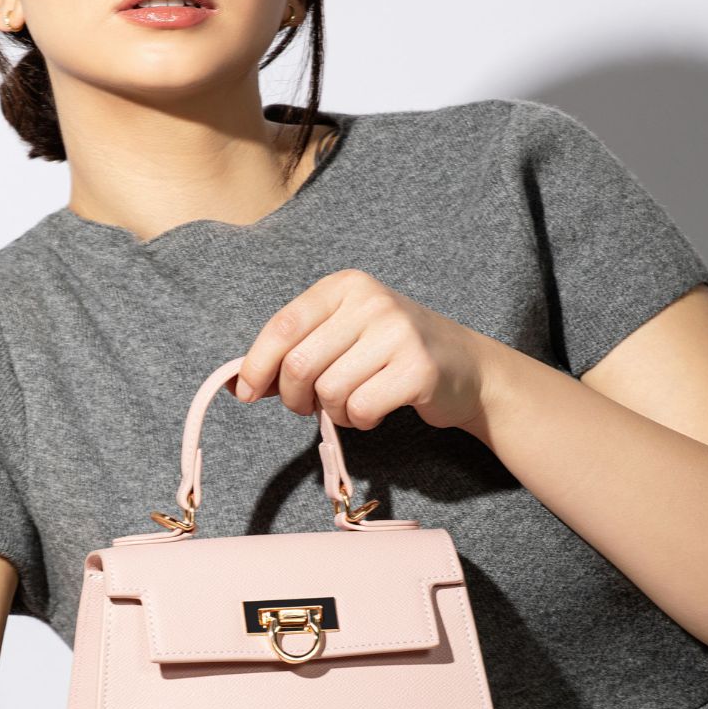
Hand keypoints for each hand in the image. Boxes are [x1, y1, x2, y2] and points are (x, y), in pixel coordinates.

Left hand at [233, 269, 492, 432]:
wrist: (466, 368)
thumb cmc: (391, 354)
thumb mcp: (343, 335)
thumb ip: (296, 351)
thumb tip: (241, 383)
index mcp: (345, 286)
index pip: (283, 326)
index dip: (257, 365)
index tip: (245, 393)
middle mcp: (371, 301)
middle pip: (300, 365)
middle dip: (295, 398)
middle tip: (309, 406)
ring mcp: (397, 333)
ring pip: (329, 392)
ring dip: (333, 412)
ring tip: (353, 403)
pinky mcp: (418, 369)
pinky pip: (360, 409)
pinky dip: (359, 422)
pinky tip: (376, 411)